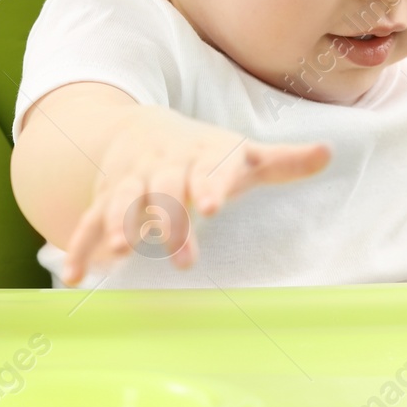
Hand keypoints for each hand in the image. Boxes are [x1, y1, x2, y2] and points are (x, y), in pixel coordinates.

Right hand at [60, 111, 330, 284]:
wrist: (141, 128)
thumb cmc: (204, 152)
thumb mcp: (241, 154)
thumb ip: (282, 161)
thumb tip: (329, 153)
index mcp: (199, 156)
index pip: (207, 171)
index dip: (209, 186)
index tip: (213, 206)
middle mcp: (162, 168)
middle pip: (164, 190)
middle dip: (168, 218)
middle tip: (180, 253)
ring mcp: (130, 183)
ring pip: (121, 203)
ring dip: (118, 225)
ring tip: (120, 253)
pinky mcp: (104, 201)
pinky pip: (89, 223)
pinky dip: (81, 248)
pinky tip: (77, 277)